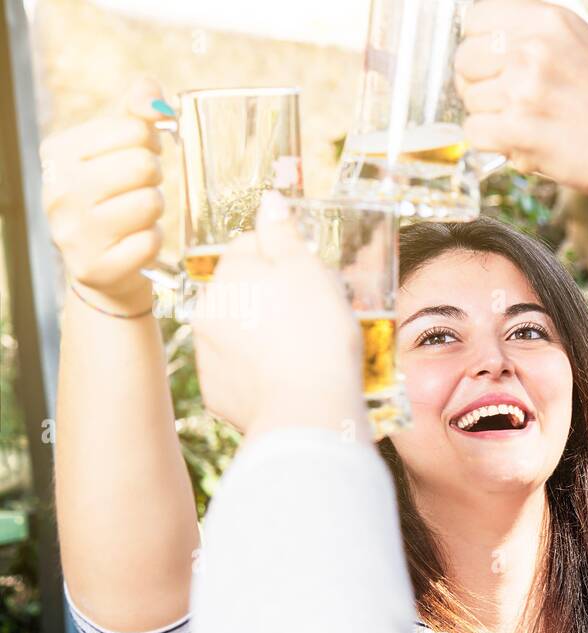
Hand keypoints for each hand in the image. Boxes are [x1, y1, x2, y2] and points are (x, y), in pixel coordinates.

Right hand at [40, 77, 166, 315]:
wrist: (104, 269)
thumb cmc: (114, 199)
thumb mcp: (117, 151)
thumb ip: (134, 115)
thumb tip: (149, 89)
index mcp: (58, 153)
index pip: (133, 129)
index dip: (148, 144)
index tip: (136, 158)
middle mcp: (58, 190)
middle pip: (143, 165)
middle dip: (153, 177)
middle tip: (140, 189)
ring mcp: (73, 232)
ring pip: (150, 203)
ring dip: (155, 210)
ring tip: (136, 216)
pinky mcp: (95, 267)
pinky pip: (150, 243)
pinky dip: (153, 242)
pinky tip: (135, 243)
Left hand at [190, 192, 366, 439]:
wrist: (307, 414)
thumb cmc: (317, 338)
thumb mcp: (310, 273)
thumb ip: (284, 234)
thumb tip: (268, 201)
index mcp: (230, 274)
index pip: (248, 244)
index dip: (283, 257)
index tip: (308, 278)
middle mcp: (207, 309)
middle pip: (242, 289)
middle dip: (270, 297)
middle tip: (312, 317)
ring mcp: (208, 354)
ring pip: (238, 330)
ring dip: (263, 334)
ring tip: (302, 353)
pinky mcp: (216, 393)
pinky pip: (238, 372)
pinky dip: (258, 372)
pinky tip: (287, 379)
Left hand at [455, 0, 587, 204]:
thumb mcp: (579, 44)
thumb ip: (531, 36)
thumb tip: (479, 42)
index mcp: (547, 19)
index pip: (475, 18)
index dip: (479, 46)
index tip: (495, 67)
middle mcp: (533, 47)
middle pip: (464, 59)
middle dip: (479, 84)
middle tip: (511, 104)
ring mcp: (525, 88)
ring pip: (469, 100)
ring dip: (490, 118)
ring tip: (531, 125)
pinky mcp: (520, 129)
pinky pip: (474, 134)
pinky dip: (492, 145)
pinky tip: (524, 144)